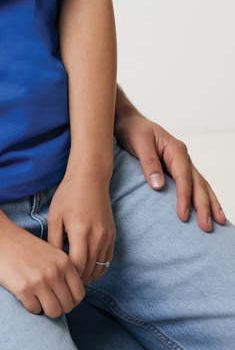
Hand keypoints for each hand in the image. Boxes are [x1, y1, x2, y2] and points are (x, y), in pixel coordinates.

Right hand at [0, 217, 84, 318]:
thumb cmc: (19, 244)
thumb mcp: (48, 252)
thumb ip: (61, 270)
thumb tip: (69, 295)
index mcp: (64, 262)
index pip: (79, 294)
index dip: (71, 301)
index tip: (60, 299)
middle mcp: (55, 272)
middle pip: (67, 306)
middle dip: (57, 307)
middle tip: (45, 300)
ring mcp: (39, 281)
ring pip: (53, 312)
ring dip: (45, 309)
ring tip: (35, 299)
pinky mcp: (23, 289)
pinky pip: (34, 310)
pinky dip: (30, 306)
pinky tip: (23, 294)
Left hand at [47, 172, 114, 285]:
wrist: (90, 179)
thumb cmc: (68, 195)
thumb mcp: (55, 217)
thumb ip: (53, 241)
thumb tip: (52, 263)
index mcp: (81, 231)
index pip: (77, 266)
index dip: (67, 276)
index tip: (57, 278)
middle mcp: (97, 236)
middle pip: (88, 270)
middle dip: (76, 280)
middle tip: (63, 284)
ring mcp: (107, 237)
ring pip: (100, 268)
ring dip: (88, 276)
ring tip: (73, 280)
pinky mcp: (112, 236)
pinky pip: (107, 260)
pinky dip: (98, 269)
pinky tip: (86, 271)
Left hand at [114, 108, 225, 231]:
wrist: (129, 121)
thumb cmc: (133, 130)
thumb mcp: (138, 142)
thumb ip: (149, 163)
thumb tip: (159, 186)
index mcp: (176, 149)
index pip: (184, 178)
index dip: (184, 198)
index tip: (182, 216)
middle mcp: (183, 157)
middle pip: (198, 184)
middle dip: (204, 207)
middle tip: (206, 227)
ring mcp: (182, 163)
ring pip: (201, 185)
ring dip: (210, 204)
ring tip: (219, 222)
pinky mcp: (177, 168)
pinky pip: (194, 184)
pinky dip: (204, 197)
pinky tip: (210, 210)